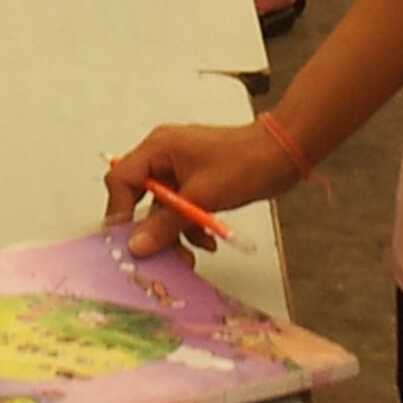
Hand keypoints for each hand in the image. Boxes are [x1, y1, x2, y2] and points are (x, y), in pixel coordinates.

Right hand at [104, 123, 288, 255]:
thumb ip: (166, 223)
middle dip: (152, 229)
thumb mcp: (201, 196)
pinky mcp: (197, 182)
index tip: (126, 240)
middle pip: (140, 198)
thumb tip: (138, 244)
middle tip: (159, 255)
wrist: (283, 155)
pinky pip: (181, 210)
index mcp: (158, 148)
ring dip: (174, 233)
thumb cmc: (247, 162)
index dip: (119, 211)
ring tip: (189, 254)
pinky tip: (206, 241)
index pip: (122, 180)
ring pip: (163, 209)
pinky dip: (190, 227)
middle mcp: (164, 157)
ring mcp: (181, 170)